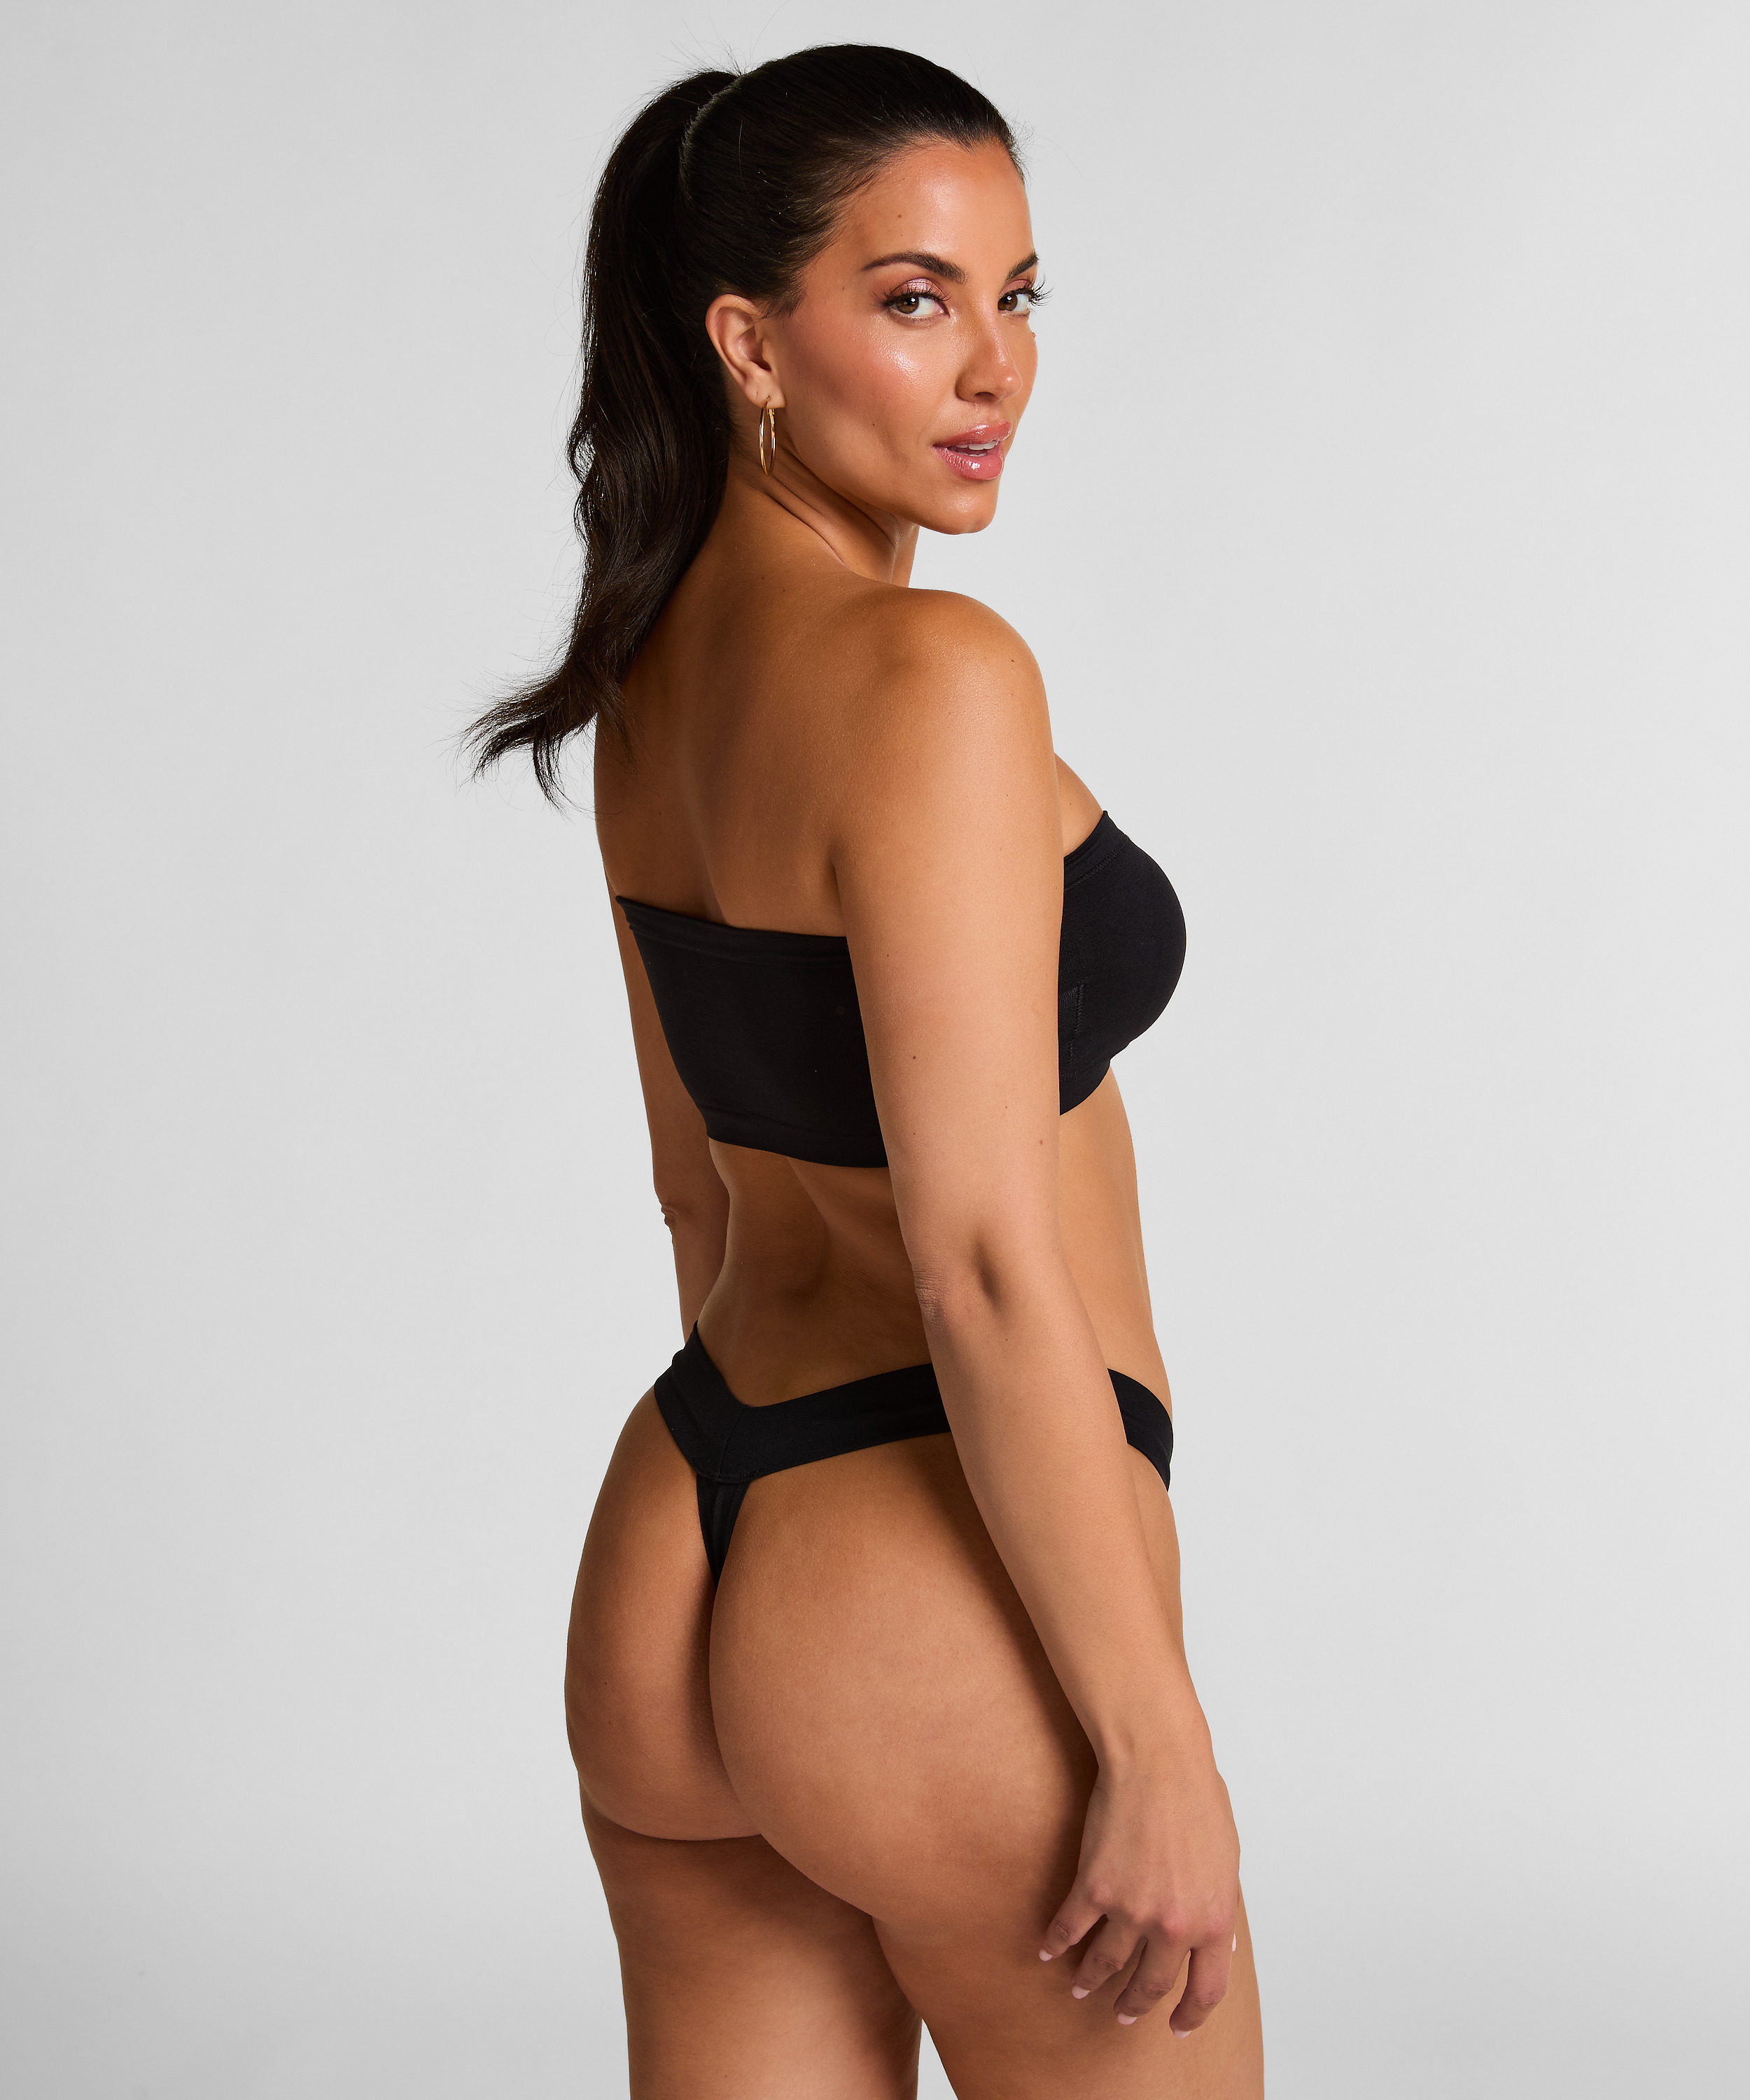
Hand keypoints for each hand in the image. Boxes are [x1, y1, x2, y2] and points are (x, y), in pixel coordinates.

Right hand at [1038, 1740, 1240, 2031]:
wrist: (1159, 1761)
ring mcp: (1132, 1910)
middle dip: (1135, 2005)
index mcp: (1214, 1921)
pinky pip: (1071, 1927)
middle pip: (1152, 1984)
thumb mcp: (1228, 1861)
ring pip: (1107, 1963)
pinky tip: (1048, 1948)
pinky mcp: (1095, 1888)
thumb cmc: (1197, 1798)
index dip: (1191, 2016)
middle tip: (1123, 2015)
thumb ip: (1221, 1907)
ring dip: (1091, 1980)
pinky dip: (1057, 1941)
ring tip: (1081, 1988)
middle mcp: (1174, 1926)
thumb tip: (1222, 1943)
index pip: (1206, 1989)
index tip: (1177, 2027)